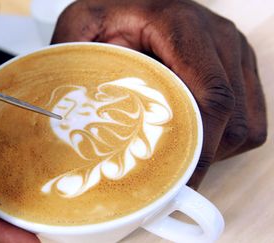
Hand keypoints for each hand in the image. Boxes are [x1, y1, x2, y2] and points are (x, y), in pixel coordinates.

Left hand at [52, 0, 266, 187]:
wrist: (133, 1)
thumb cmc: (108, 12)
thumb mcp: (81, 25)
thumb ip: (76, 58)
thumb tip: (68, 109)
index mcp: (182, 26)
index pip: (212, 96)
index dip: (198, 145)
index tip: (176, 178)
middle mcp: (218, 37)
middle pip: (232, 116)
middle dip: (201, 155)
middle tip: (167, 177)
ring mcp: (234, 52)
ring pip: (246, 122)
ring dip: (214, 149)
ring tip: (176, 156)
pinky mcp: (239, 65)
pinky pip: (251, 118)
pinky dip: (226, 139)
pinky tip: (191, 138)